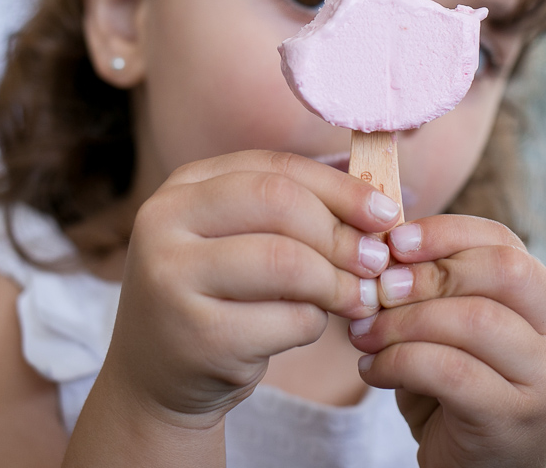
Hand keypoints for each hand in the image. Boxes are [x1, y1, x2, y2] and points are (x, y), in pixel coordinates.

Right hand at [99, 150, 400, 430]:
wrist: (159, 378)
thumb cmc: (220, 296)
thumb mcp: (244, 239)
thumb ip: (298, 210)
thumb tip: (378, 197)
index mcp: (184, 186)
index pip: (276, 168)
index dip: (340, 188)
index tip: (386, 213)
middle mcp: (164, 221)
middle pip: (280, 204)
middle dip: (341, 234)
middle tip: (378, 262)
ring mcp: (172, 278)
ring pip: (286, 262)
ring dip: (337, 282)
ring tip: (359, 297)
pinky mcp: (197, 335)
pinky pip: (286, 319)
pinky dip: (314, 324)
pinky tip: (309, 326)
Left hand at [349, 215, 545, 467]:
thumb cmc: (455, 391)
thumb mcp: (447, 330)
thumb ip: (430, 289)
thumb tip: (380, 247)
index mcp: (543, 300)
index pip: (504, 242)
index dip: (448, 232)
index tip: (395, 242)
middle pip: (502, 271)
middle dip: (430, 273)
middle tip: (378, 288)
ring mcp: (544, 378)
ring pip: (475, 320)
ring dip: (405, 322)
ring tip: (364, 334)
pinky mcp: (515, 418)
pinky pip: (452, 372)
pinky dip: (400, 363)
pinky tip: (374, 369)